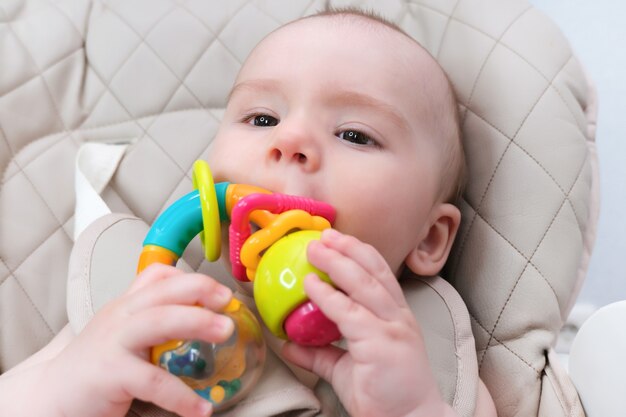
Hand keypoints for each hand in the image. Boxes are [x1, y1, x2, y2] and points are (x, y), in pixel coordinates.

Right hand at [43, 264, 234, 416]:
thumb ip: (151, 321)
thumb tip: (199, 316)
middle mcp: (120, 316)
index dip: (191, 278)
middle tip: (229, 302)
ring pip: (159, 321)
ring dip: (197, 321)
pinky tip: (201, 408)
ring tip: (227, 331)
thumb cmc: (94, 367)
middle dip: (201, 290)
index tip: (220, 291)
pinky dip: (182, 396)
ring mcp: (112, 342)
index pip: (157, 276)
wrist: (49, 398)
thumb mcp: (121, 333)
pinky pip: (153, 381)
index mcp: (126, 306)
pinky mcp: (109, 374)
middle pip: (163, 292)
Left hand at [282, 229, 453, 416]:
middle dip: (348, 248)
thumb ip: (320, 352)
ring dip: (338, 262)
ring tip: (315, 249)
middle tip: (324, 235)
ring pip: (364, 284)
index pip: (380, 274)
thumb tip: (288, 344)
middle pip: (374, 271)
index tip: (336, 240)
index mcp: (395, 316)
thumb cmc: (384, 394)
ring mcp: (392, 327)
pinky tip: (311, 284)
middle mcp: (397, 316)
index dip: (359, 253)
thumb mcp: (345, 367)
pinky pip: (349, 313)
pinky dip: (328, 296)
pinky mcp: (380, 342)